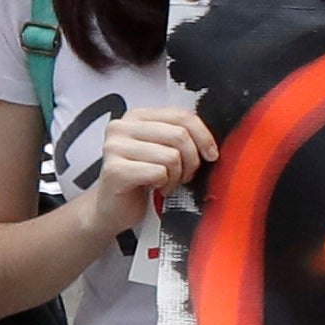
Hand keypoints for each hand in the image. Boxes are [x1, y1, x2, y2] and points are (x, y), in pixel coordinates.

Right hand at [85, 104, 212, 230]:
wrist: (114, 209)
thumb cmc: (142, 179)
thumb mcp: (162, 150)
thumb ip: (179, 137)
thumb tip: (211, 143)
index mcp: (136, 116)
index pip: (181, 115)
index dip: (203, 136)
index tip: (211, 154)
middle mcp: (121, 127)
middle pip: (179, 135)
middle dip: (191, 160)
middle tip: (185, 175)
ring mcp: (114, 147)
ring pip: (171, 156)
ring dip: (176, 176)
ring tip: (167, 183)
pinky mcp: (114, 170)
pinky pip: (159, 173)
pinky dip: (165, 185)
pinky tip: (156, 188)